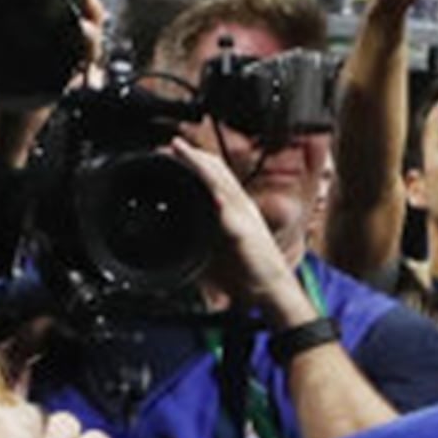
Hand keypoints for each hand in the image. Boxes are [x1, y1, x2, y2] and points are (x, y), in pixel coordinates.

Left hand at [163, 134, 303, 317]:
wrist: (269, 291)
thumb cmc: (244, 273)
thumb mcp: (211, 253)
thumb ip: (195, 241)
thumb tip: (168, 239)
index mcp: (232, 208)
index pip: (212, 175)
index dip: (193, 160)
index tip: (171, 151)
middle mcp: (240, 206)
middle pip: (216, 170)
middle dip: (192, 156)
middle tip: (170, 146)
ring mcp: (244, 216)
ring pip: (222, 182)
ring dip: (201, 166)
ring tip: (183, 153)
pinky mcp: (245, 232)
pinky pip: (231, 211)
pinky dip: (219, 199)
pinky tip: (210, 193)